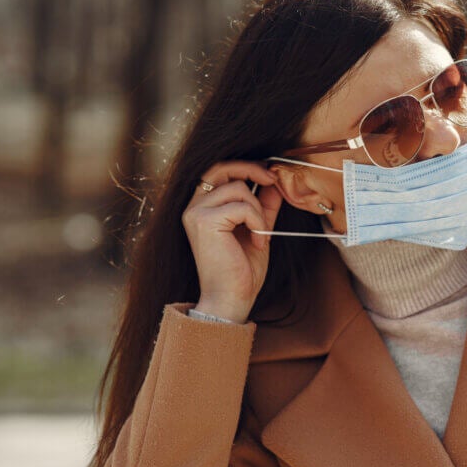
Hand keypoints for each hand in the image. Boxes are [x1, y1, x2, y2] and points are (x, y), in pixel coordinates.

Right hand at [181, 160, 281, 323]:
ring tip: (260, 234)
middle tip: (272, 180)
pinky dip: (257, 221)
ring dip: (258, 210)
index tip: (270, 176)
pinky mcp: (204, 221)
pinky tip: (257, 241)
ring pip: (238, 188)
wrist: (230, 299)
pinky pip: (242, 206)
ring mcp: (195, 213)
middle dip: (251, 169)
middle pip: (221, 167)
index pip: (219, 171)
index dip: (245, 167)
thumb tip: (273, 181)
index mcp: (202, 207)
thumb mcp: (257, 229)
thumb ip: (262, 206)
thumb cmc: (241, 270)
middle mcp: (193, 207)